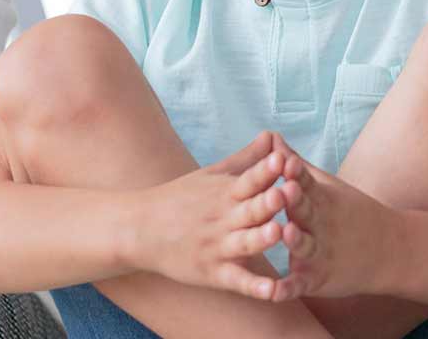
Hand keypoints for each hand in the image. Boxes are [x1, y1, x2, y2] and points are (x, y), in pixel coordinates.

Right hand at [121, 131, 301, 299]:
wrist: (139, 229)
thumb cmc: (180, 199)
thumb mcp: (211, 175)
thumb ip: (247, 159)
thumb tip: (273, 136)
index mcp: (225, 193)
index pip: (248, 179)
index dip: (265, 170)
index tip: (282, 158)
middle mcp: (223, 219)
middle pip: (250, 209)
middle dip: (269, 201)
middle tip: (288, 191)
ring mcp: (218, 247)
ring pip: (245, 243)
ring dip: (261, 238)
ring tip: (278, 231)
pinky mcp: (214, 273)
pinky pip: (237, 281)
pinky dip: (254, 286)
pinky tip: (272, 291)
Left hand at [254, 136, 397, 300]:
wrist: (389, 251)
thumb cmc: (350, 214)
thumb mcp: (327, 187)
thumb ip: (295, 166)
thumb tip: (271, 138)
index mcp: (321, 200)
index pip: (306, 182)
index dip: (295, 173)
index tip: (284, 160)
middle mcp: (320, 225)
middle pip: (306, 211)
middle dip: (295, 201)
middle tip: (284, 189)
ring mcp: (320, 253)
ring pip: (305, 246)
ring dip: (295, 240)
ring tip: (285, 233)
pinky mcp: (317, 279)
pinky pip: (300, 284)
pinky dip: (288, 289)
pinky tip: (273, 293)